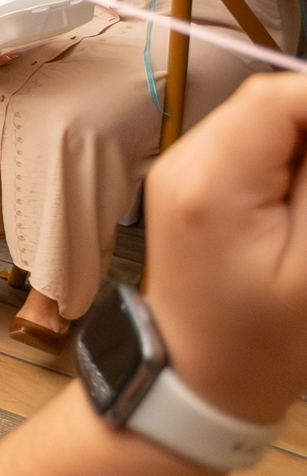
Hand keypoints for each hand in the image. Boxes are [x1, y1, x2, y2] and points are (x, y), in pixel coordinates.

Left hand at [143, 73, 306, 425]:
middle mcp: (182, 163)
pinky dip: (291, 157)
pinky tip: (301, 203)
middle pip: (272, 101)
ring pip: (265, 118)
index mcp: (209, 184)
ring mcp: (180, 168)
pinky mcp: (191, 180)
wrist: (198, 377)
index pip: (278, 97)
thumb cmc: (261, 341)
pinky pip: (251, 142)